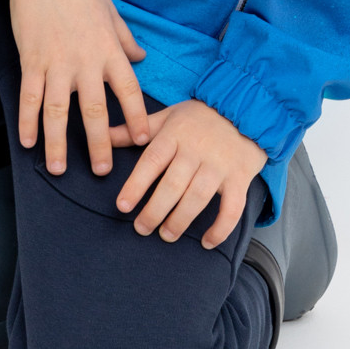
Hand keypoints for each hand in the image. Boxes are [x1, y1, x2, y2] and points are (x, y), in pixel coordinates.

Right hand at [8, 0, 151, 174]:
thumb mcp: (110, 10)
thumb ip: (125, 38)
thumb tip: (140, 58)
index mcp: (109, 49)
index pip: (128, 91)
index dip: (135, 118)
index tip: (141, 141)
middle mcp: (86, 62)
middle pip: (95, 111)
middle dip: (99, 145)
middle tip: (102, 172)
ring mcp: (56, 64)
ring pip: (58, 113)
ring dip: (58, 144)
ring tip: (58, 169)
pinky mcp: (31, 61)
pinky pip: (30, 98)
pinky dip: (28, 121)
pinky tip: (27, 142)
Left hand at [109, 99, 267, 247]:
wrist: (246, 106)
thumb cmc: (200, 115)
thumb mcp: (167, 116)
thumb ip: (136, 130)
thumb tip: (104, 135)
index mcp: (175, 134)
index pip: (152, 161)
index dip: (136, 185)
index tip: (123, 206)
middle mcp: (196, 150)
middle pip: (172, 185)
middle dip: (155, 211)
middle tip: (142, 228)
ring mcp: (219, 165)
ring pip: (197, 198)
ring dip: (180, 221)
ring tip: (166, 234)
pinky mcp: (240, 177)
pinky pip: (232, 208)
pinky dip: (220, 228)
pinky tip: (207, 242)